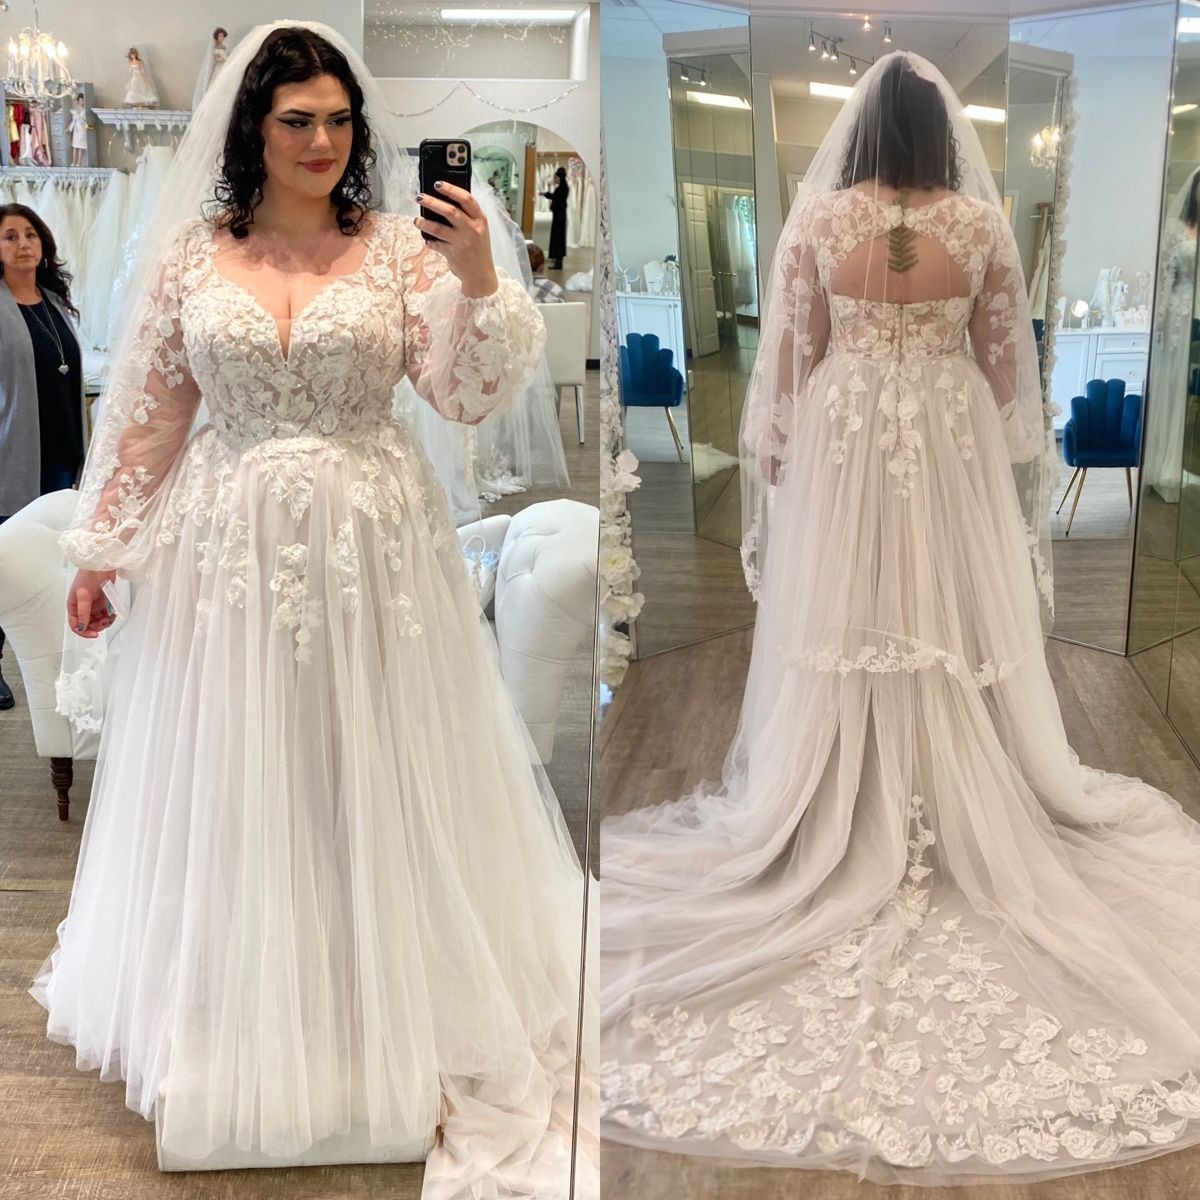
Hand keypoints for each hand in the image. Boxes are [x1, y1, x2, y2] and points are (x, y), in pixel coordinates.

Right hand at [67, 568, 117, 638]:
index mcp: (74, 606)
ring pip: (97, 621)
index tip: (94, 634)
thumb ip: (83, 612)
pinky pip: (105, 615)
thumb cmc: (88, 576)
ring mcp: (93, 606)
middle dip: (97, 626)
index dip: (84, 632)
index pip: (75, 625)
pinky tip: (113, 614)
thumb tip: (81, 627)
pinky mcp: (102, 603)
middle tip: (105, 622)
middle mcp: (82, 607)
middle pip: (88, 625)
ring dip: (104, 622)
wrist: (101, 565)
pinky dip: (109, 617)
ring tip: (110, 617)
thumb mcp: (84, 595)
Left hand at [413, 181, 498, 298]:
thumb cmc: (478, 250)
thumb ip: (467, 217)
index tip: (437, 184)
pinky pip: (436, 244)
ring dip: (425, 222)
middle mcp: (473, 229)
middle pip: (450, 211)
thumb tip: (443, 202)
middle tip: (420, 197)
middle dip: (432, 202)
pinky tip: (427, 240)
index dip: (451, 190)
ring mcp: (463, 242)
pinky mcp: (453, 254)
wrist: (481, 275)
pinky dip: (430, 241)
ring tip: (417, 220)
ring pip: (439, 228)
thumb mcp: (479, 230)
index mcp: (480, 220)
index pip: (467, 199)